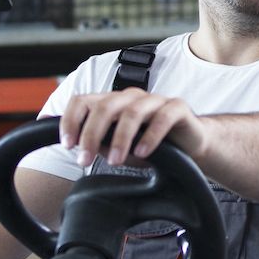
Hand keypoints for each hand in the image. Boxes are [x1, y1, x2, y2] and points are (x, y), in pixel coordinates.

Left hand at [59, 89, 209, 169]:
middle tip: (85, 160)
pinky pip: (162, 117)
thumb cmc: (152, 146)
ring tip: (115, 161)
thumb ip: (100, 144)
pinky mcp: (177, 107)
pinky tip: (143, 153)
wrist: (191, 147)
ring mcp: (155, 100)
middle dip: (91, 134)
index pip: (83, 101)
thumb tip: (79, 146)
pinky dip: (150, 136)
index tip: (67, 145)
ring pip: (132, 112)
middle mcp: (131, 97)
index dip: (71, 121)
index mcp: (112, 103)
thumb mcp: (120, 148)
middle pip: (105, 106)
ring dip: (120, 138)